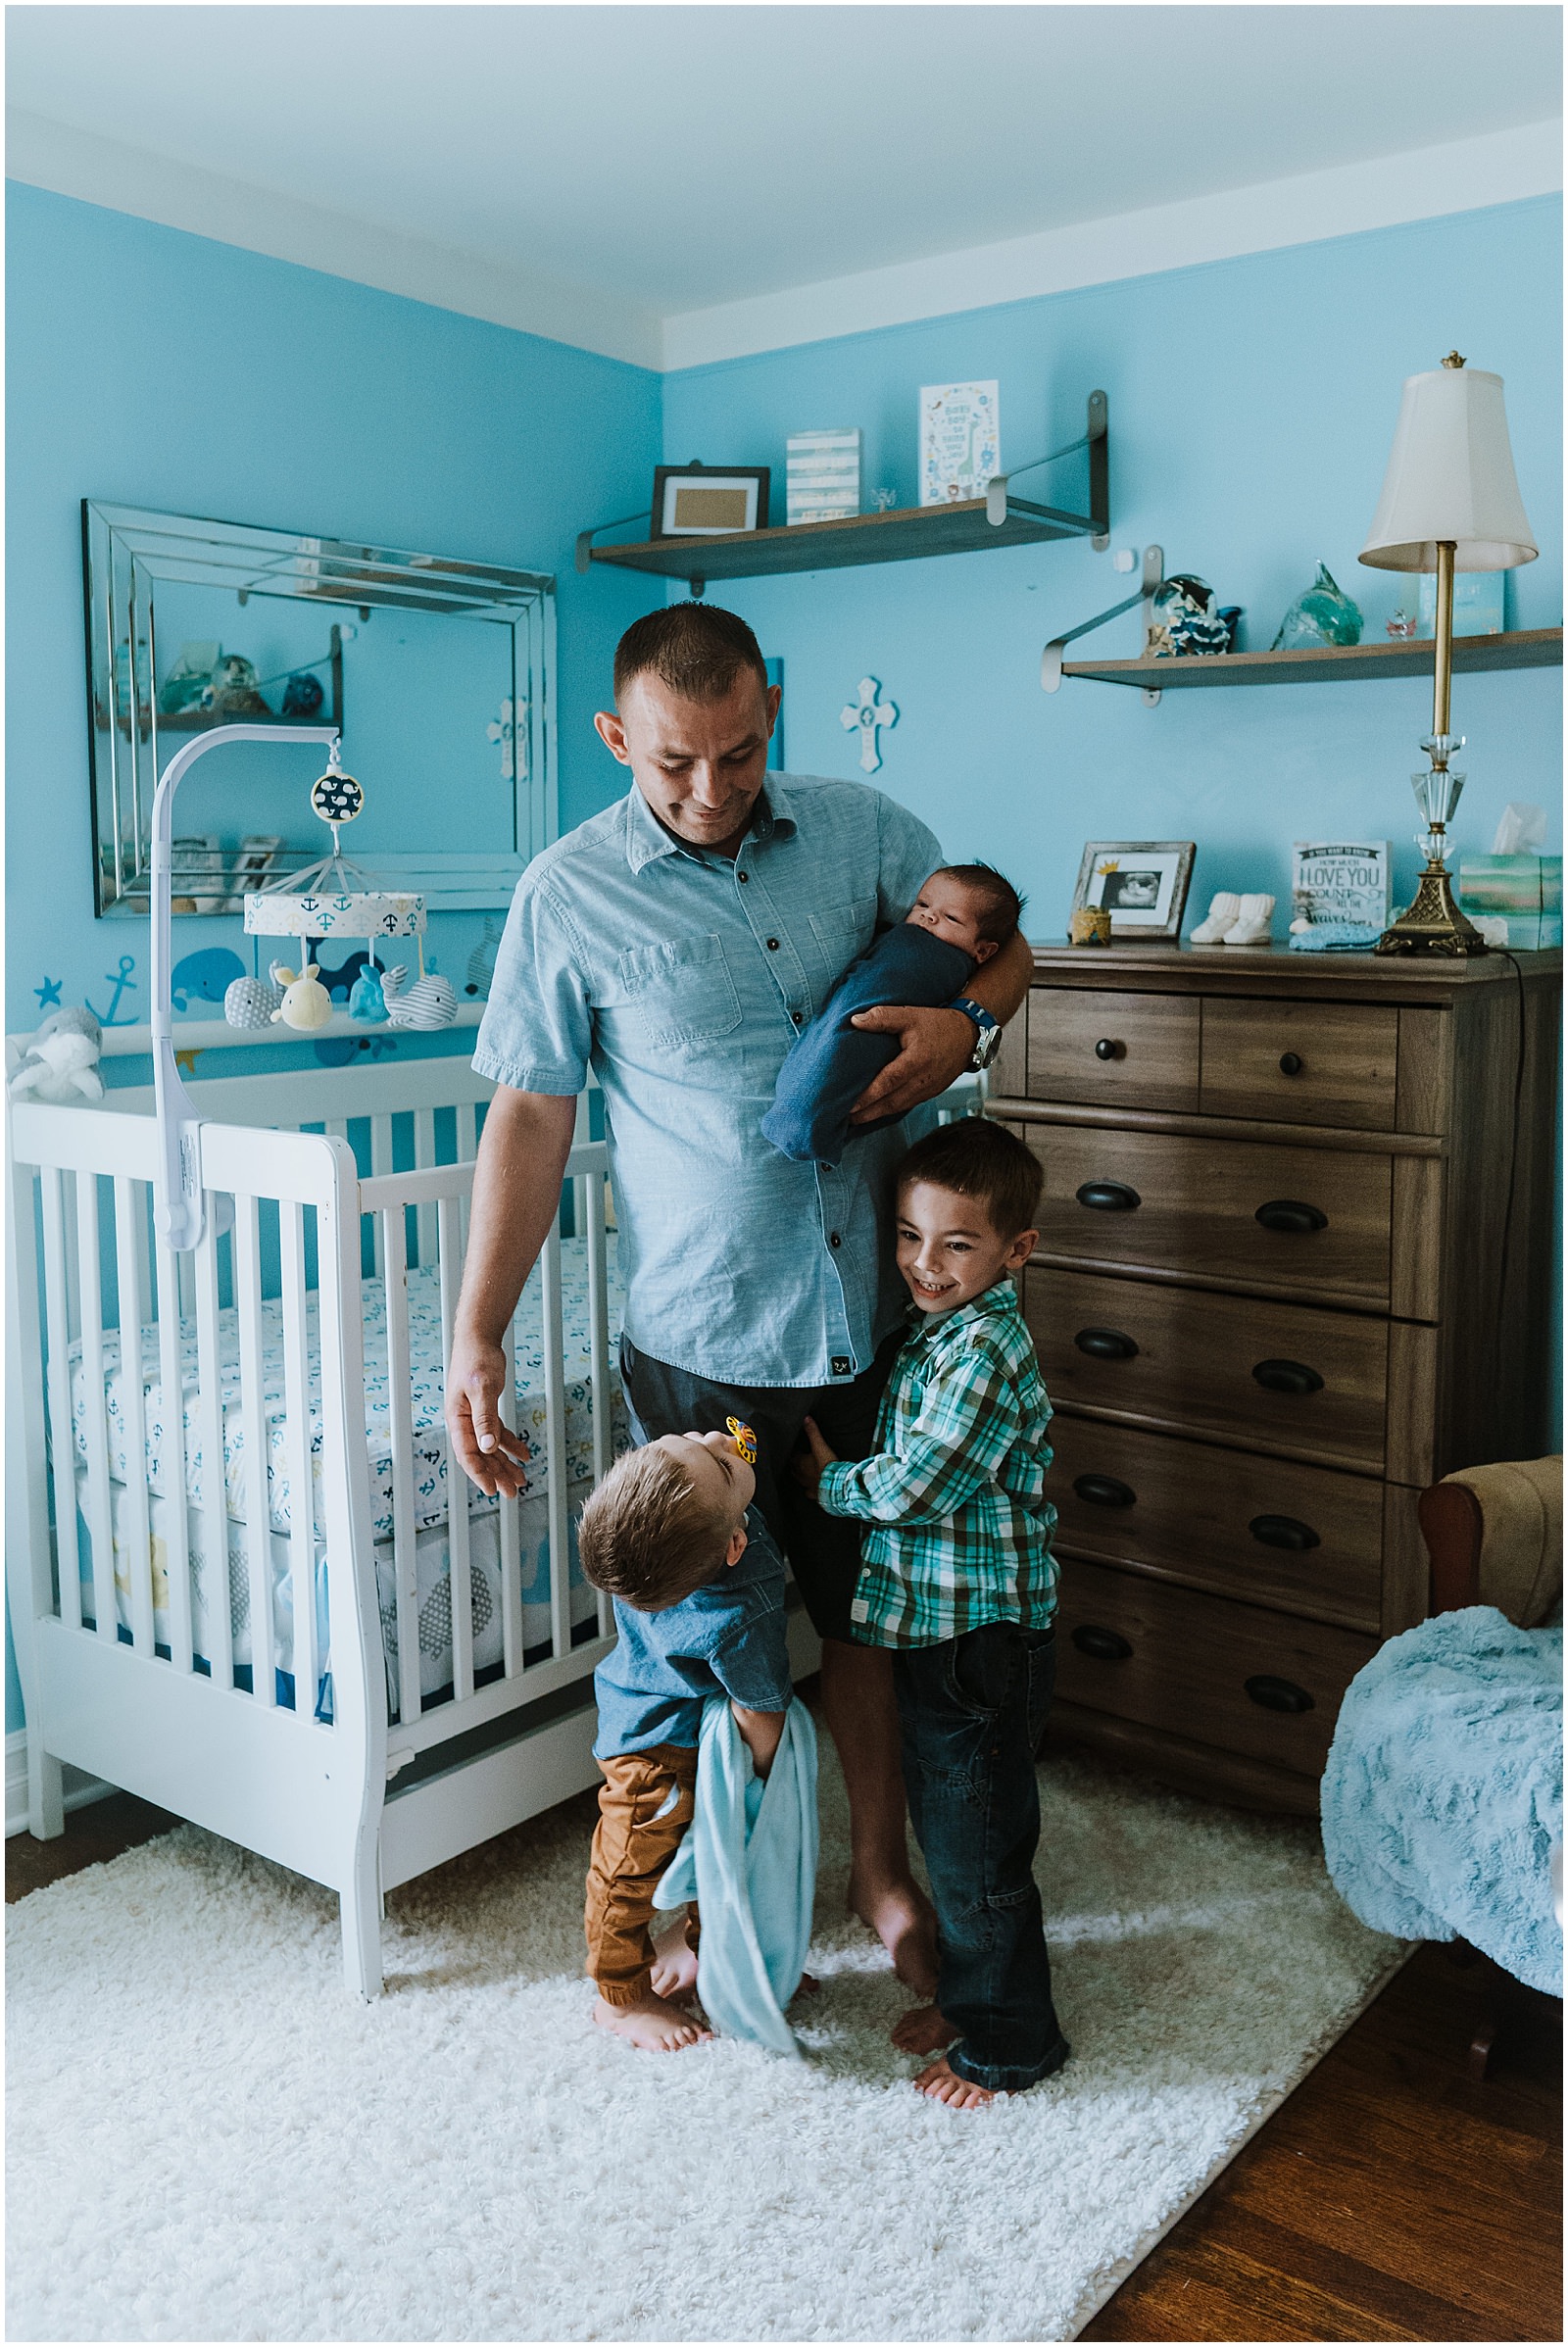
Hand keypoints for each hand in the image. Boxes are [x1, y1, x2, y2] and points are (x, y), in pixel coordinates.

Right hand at [445, 1331, 530, 1497]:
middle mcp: (463, 1421)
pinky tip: (525, 1454)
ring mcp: (474, 1416)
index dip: (479, 1474)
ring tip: (521, 1480)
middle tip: (513, 1493)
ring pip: (490, 1447)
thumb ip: (485, 1418)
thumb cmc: (477, 1359)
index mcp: (458, 1418)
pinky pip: (497, 1433)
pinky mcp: (485, 1409)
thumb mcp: (483, 1387)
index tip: (493, 1490)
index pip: (467, 1454)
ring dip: (505, 1463)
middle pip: (480, 1455)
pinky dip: (510, 1444)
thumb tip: (487, 1447)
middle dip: (496, 1475)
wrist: (479, 1337)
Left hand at [791, 1414, 838, 1499]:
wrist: (835, 1485)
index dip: (793, 1452)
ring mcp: (807, 1485)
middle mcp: (801, 1475)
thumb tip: (806, 1419)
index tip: (794, 1449)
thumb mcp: (820, 1445)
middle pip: (793, 1468)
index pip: (792, 1456)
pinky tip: (812, 1489)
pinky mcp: (815, 1494)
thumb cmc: (827, 1466)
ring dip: (800, 1475)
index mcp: (800, 1463)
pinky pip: (809, 1492)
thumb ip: (813, 1432)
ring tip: (802, 1472)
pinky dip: (810, 1489)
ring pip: (799, 1480)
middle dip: (794, 1463)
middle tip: (795, 1459)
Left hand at [847, 1004, 975, 1123]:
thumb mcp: (910, 1014)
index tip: (848, 1104)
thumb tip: (855, 1021)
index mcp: (917, 1061)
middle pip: (890, 1102)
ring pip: (897, 1108)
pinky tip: (874, 1112)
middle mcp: (923, 1080)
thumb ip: (882, 1017)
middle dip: (866, 1113)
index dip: (867, 1095)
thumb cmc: (938, 1024)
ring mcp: (927, 1090)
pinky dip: (888, 1111)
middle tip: (843, 1118)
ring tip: (854, 1119)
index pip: (887, 1082)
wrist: (968, 1036)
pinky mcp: (930, 1094)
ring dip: (875, 1115)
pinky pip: (906, 1106)